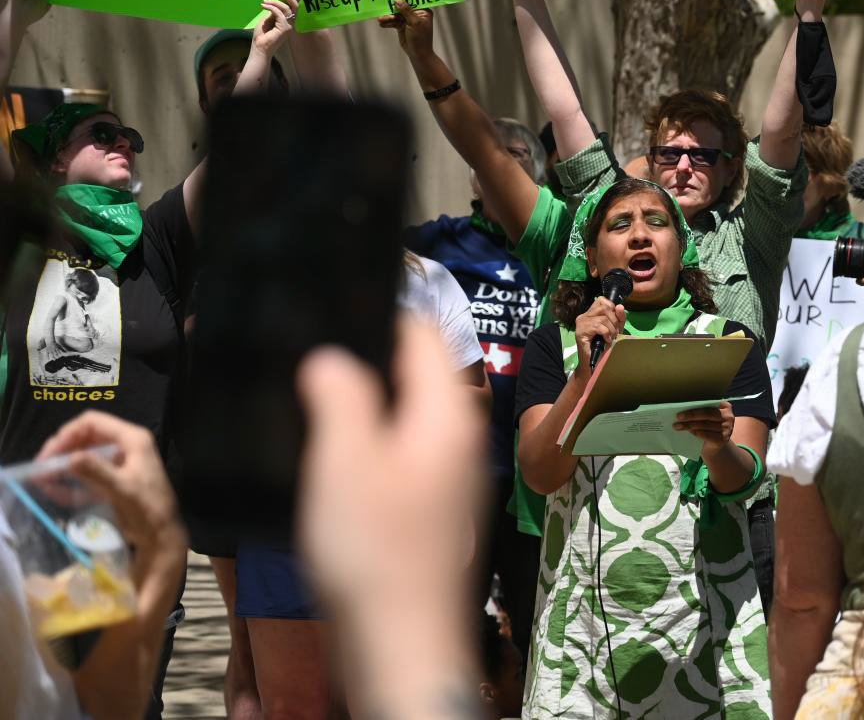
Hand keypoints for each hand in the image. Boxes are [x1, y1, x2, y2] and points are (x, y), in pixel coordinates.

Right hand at [35, 412, 185, 591]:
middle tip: (40, 469)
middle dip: (61, 450)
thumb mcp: (121, 489)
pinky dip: (70, 480)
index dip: (68, 434)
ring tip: (42, 480)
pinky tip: (53, 491)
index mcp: (132, 439)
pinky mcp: (112, 478)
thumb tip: (70, 458)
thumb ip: (96, 472)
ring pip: (83, 454)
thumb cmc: (147, 508)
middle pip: (85, 436)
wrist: (161, 534)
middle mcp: (125, 445)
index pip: (93, 422)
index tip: (49, 455)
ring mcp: (118, 461)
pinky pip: (86, 473)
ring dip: (62, 465)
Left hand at [252, 0, 298, 53]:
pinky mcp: (284, 28)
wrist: (259, 48)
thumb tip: (275, 5)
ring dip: (275, 3)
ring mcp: (288, 27)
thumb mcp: (267, 21)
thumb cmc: (262, 36)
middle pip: (295, 8)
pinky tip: (264, 6)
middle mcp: (290, 24)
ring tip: (265, 1)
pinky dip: (271, 8)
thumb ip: (273, 14)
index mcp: (287, 23)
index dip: (292, 0)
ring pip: (287, 9)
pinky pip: (279, 14)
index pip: (293, 10)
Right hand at [297, 318, 485, 619]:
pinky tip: (331, 460)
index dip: (377, 314)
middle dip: (366, 360)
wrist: (401, 648)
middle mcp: (462, 438)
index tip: (327, 310)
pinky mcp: (435, 510)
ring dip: (365, 405)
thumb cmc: (374, 553)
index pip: (422, 333)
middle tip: (308, 357)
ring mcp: (452, 476)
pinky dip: (370, 446)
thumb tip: (333, 358)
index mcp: (448, 414)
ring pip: (408, 416)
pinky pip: (402, 456)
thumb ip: (340, 395)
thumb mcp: (343, 460)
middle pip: (417, 373)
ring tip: (310, 404)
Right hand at [377, 0, 434, 57]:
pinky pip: (393, 21)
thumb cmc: (420, 38)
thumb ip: (406, 10)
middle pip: (402, 6)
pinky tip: (381, 23)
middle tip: (382, 4)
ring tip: (380, 19)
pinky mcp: (402, 26)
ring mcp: (408, 20)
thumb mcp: (414, 23)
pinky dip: (388, 22)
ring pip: (396, 14)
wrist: (418, 54)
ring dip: (388, 16)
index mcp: (423, 11)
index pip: (414, 0)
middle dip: (393, 7)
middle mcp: (416, 14)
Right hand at [573, 295, 626, 369]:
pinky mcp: (580, 332)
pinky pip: (599, 326)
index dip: (613, 308)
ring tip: (610, 337)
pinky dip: (606, 333)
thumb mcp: (615, 329)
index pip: (602, 300)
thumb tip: (620, 306)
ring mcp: (581, 323)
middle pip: (604, 307)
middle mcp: (584, 315)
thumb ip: (619, 318)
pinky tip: (606, 340)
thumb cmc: (604, 346)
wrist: (594, 363)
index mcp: (590, 313)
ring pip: (603, 318)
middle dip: (614, 320)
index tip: (616, 321)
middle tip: (614, 332)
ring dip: (611, 329)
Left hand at [674, 401, 734, 456]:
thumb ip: (700, 410)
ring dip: (690, 425)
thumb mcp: (706, 417)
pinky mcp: (724, 439)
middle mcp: (728, 416)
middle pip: (708, 414)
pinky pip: (708, 435)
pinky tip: (690, 432)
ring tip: (678, 426)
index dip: (695, 407)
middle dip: (691, 415)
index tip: (682, 408)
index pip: (709, 404)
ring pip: (706, 425)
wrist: (714, 445)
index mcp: (725, 406)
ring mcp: (728, 428)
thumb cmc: (708, 427)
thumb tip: (682, 407)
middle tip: (678, 417)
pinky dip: (698, 433)